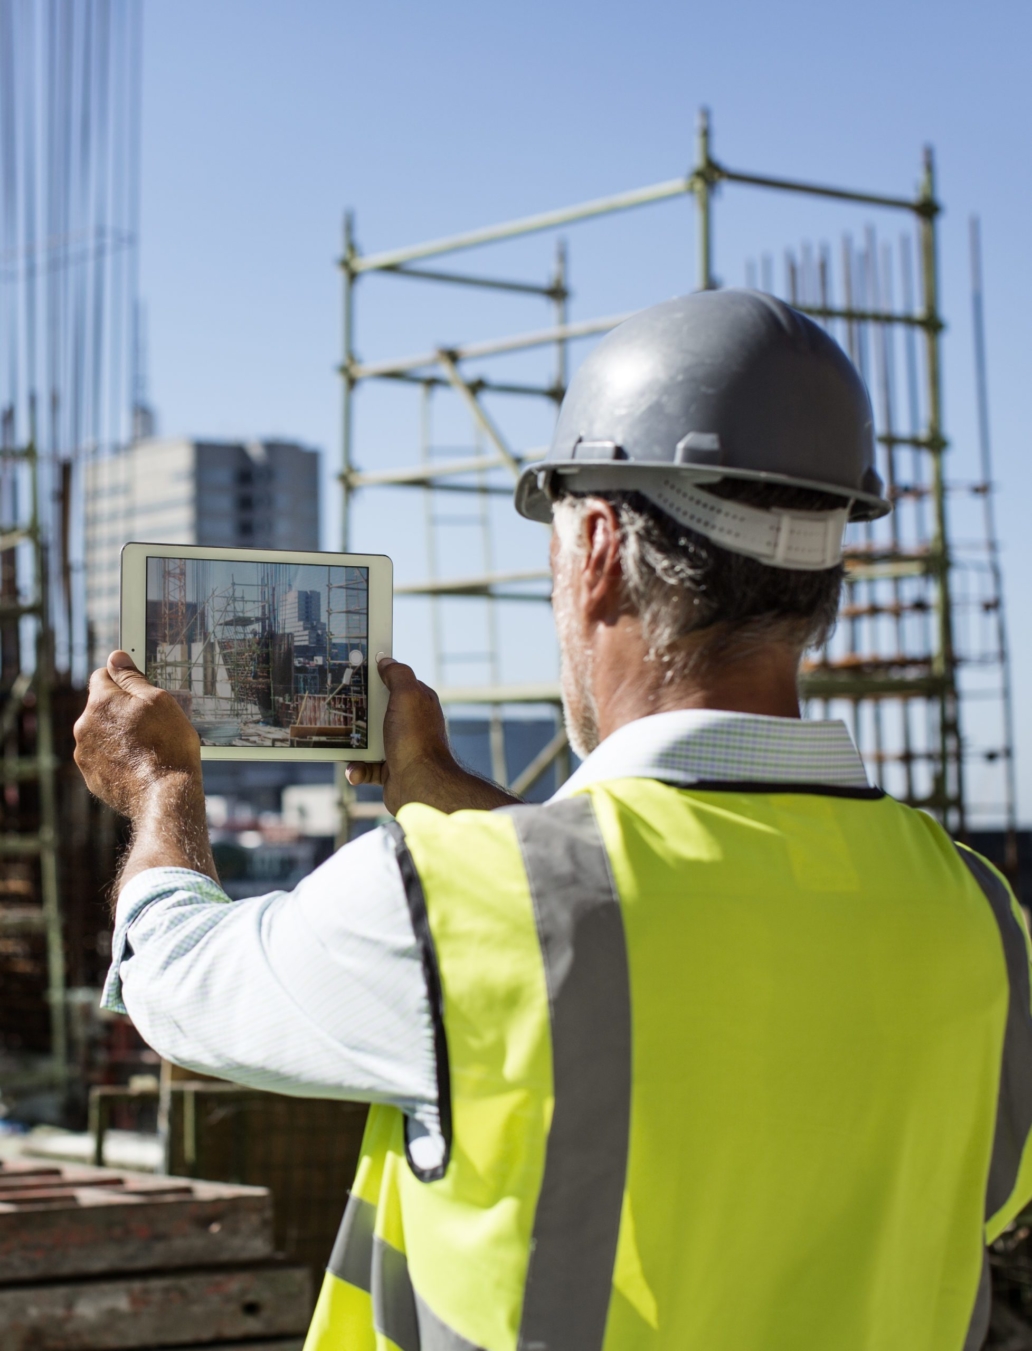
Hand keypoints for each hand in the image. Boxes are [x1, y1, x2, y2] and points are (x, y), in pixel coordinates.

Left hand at [74, 651, 202, 820]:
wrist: (164, 795)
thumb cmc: (167, 745)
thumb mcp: (159, 701)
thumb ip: (133, 678)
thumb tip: (116, 657)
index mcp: (100, 702)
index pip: (102, 675)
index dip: (123, 679)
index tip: (140, 690)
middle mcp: (85, 726)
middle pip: (101, 707)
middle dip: (121, 710)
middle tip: (151, 723)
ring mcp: (85, 754)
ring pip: (101, 734)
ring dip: (118, 735)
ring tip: (147, 748)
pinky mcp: (92, 777)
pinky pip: (103, 759)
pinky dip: (117, 758)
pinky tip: (139, 765)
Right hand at [346, 657, 517, 814]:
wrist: (420, 787)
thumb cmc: (414, 740)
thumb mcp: (408, 695)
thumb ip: (398, 674)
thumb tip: (386, 660)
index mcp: (417, 703)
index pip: (394, 683)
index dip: (375, 678)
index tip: (353, 675)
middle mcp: (410, 724)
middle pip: (375, 711)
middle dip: (356, 714)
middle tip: (339, 712)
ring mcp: (399, 747)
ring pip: (366, 740)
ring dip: (352, 745)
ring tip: (344, 747)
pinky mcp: (389, 770)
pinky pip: (365, 766)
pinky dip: (357, 769)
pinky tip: (356, 770)